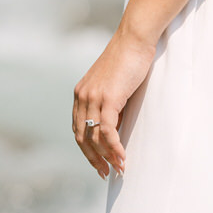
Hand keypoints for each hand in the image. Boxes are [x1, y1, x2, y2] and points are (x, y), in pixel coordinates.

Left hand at [72, 25, 156, 178]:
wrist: (134, 39)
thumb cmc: (128, 59)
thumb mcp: (114, 85)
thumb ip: (110, 104)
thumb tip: (114, 128)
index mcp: (81, 93)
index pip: (77, 129)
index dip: (86, 150)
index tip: (98, 164)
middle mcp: (82, 96)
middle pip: (82, 137)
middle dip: (94, 158)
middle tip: (106, 173)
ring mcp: (93, 97)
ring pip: (95, 137)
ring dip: (107, 156)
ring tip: (120, 168)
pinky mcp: (108, 98)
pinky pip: (108, 130)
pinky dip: (114, 147)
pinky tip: (123, 157)